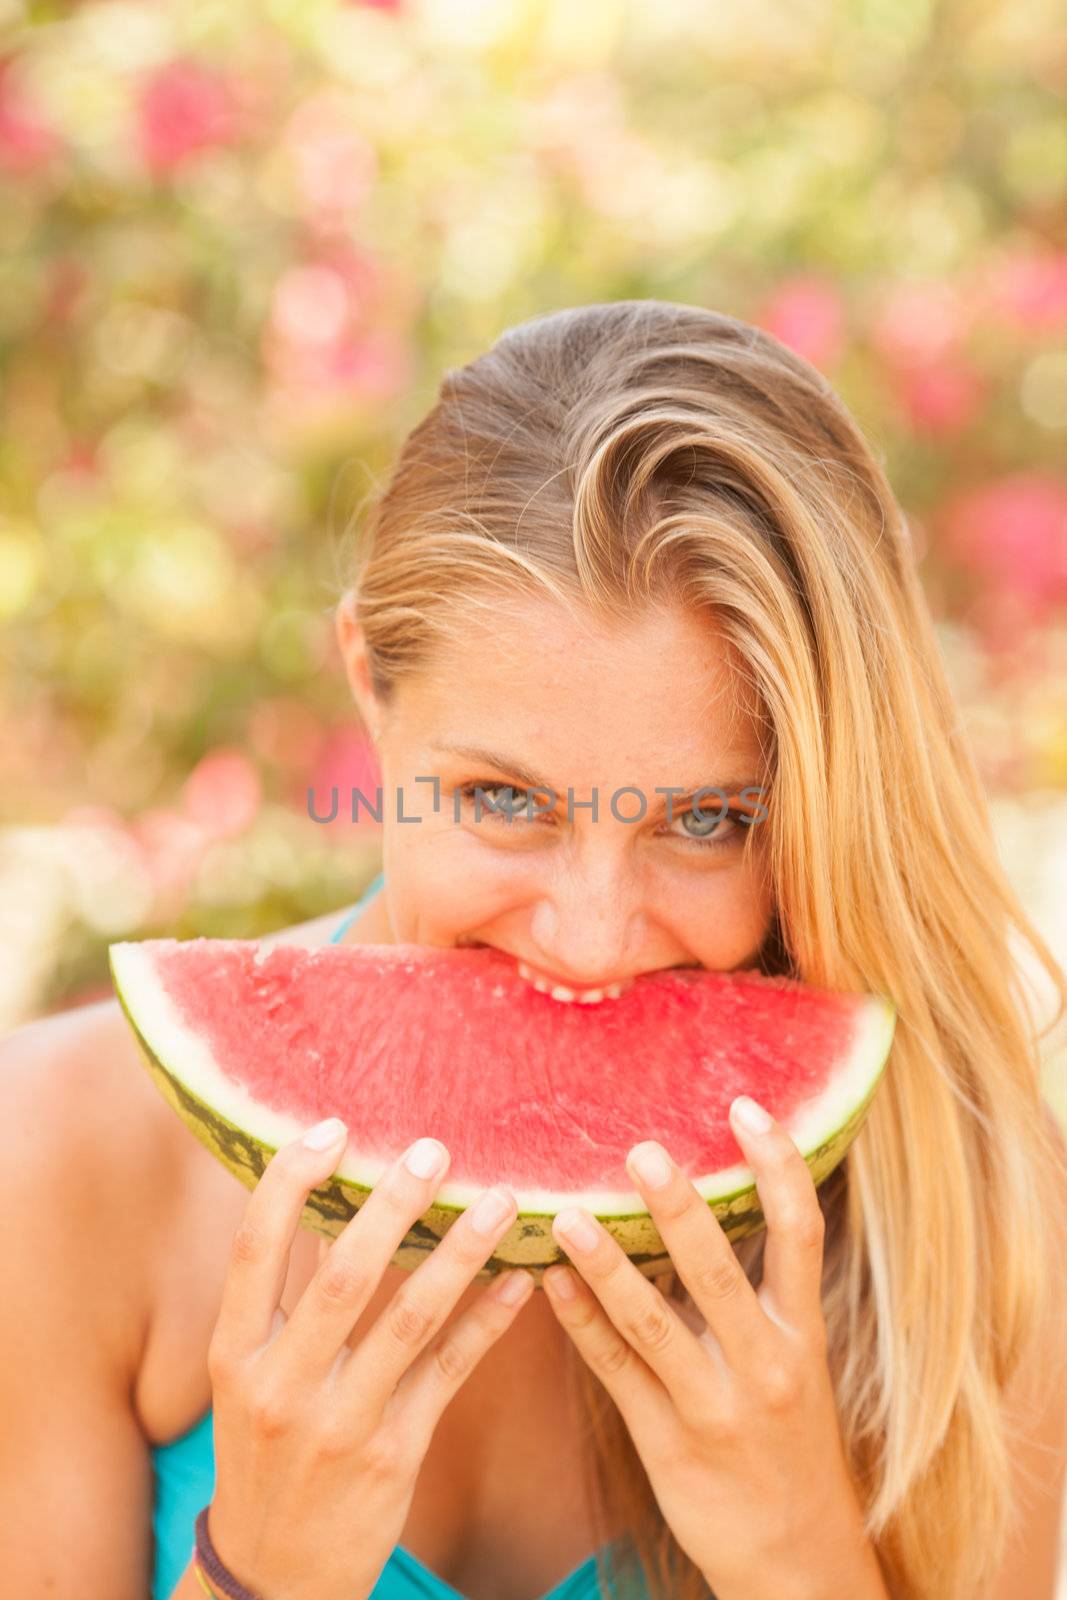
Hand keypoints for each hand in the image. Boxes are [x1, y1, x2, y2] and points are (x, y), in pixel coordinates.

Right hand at [205, 1119, 532, 1599]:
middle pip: (343, 1277)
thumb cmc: (264, 1452)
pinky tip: (520, 1282)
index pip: (254, 1249)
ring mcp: (340, 1425)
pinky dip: (487, 1322)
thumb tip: (335, 1198)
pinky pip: (449, 1373)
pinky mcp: (393, 1456)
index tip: (333, 1127)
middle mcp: (280, 1386)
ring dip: (460, 1253)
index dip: (290, 1182)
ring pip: (409, 1320)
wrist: (273, 1577)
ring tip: (502, 1201)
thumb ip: (285, 1302)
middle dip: (393, 1205)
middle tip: (435, 1150)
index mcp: (232, 1356)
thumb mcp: (247, 1380)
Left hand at [541, 1096, 886, 1599]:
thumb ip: (757, 1295)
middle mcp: (764, 1365)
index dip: (777, 1166)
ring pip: (653, 1323)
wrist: (799, 1561)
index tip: (745, 1107)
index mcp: (802, 1334)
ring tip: (563, 1214)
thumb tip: (699, 1206)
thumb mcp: (795, 1364)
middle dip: (679, 1210)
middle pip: (718, 1271)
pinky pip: (616, 1373)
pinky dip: (580, 1324)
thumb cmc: (790, 1443)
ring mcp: (713, 1407)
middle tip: (640, 1152)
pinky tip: (548, 1283)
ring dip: (605, 1264)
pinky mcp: (667, 1444)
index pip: (800, 1233)